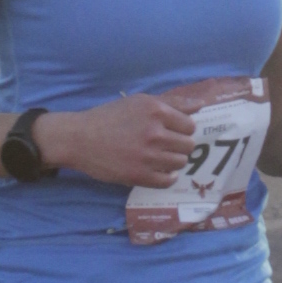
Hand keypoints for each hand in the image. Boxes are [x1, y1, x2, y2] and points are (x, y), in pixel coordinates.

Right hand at [43, 91, 200, 189]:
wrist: (80, 139)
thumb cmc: (109, 117)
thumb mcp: (139, 102)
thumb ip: (172, 103)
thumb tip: (201, 106)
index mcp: (156, 111)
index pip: (189, 126)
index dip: (181, 130)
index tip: (171, 132)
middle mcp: (155, 132)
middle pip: (188, 145)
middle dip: (179, 145)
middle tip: (164, 145)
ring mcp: (148, 156)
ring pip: (180, 163)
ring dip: (173, 161)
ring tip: (158, 157)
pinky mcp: (140, 176)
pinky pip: (168, 180)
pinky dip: (166, 176)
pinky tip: (156, 170)